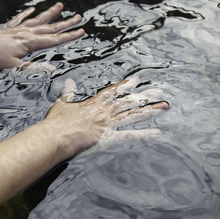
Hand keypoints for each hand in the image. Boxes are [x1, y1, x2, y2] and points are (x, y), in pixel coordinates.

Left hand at [0, 2, 83, 69]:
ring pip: (37, 20)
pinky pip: (20, 19)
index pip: (54, 40)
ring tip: (60, 6)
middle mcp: (25, 33)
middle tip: (78, 17)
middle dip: (65, 23)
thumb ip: (34, 68)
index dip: (69, 36)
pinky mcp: (7, 29)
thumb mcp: (14, 67)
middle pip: (50, 28)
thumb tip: (51, 69)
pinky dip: (28, 14)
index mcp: (29, 42)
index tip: (81, 30)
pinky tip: (32, 9)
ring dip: (50, 14)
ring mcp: (16, 29)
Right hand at [43, 76, 168, 158]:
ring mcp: (107, 125)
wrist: (55, 137)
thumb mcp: (61, 104)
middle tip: (159, 91)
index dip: (126, 85)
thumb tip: (69, 82)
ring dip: (149, 110)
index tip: (137, 79)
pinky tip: (156, 132)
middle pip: (128, 101)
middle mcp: (104, 112)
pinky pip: (129, 136)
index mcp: (93, 104)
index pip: (113, 91)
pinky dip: (143, 134)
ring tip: (164, 106)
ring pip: (132, 115)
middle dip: (144, 96)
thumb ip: (68, 93)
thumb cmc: (56, 123)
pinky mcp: (108, 138)